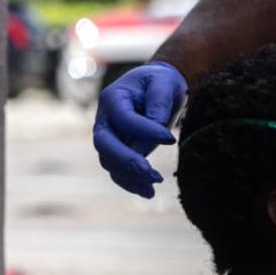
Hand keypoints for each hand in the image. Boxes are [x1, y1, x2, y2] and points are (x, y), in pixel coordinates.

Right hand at [92, 61, 187, 197]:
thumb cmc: (160, 81)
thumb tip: (157, 137)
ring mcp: (110, 138)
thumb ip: (158, 105)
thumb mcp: (163, 84)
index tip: (170, 139)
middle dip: (126, 160)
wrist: (159, 86)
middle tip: (149, 171)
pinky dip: (131, 183)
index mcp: (112, 99)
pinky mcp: (120, 151)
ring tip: (156, 181)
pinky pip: (119, 171)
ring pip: (110, 163)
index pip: (124, 119)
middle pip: (105, 145)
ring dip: (130, 176)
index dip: (145, 130)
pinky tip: (149, 192)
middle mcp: (105, 120)